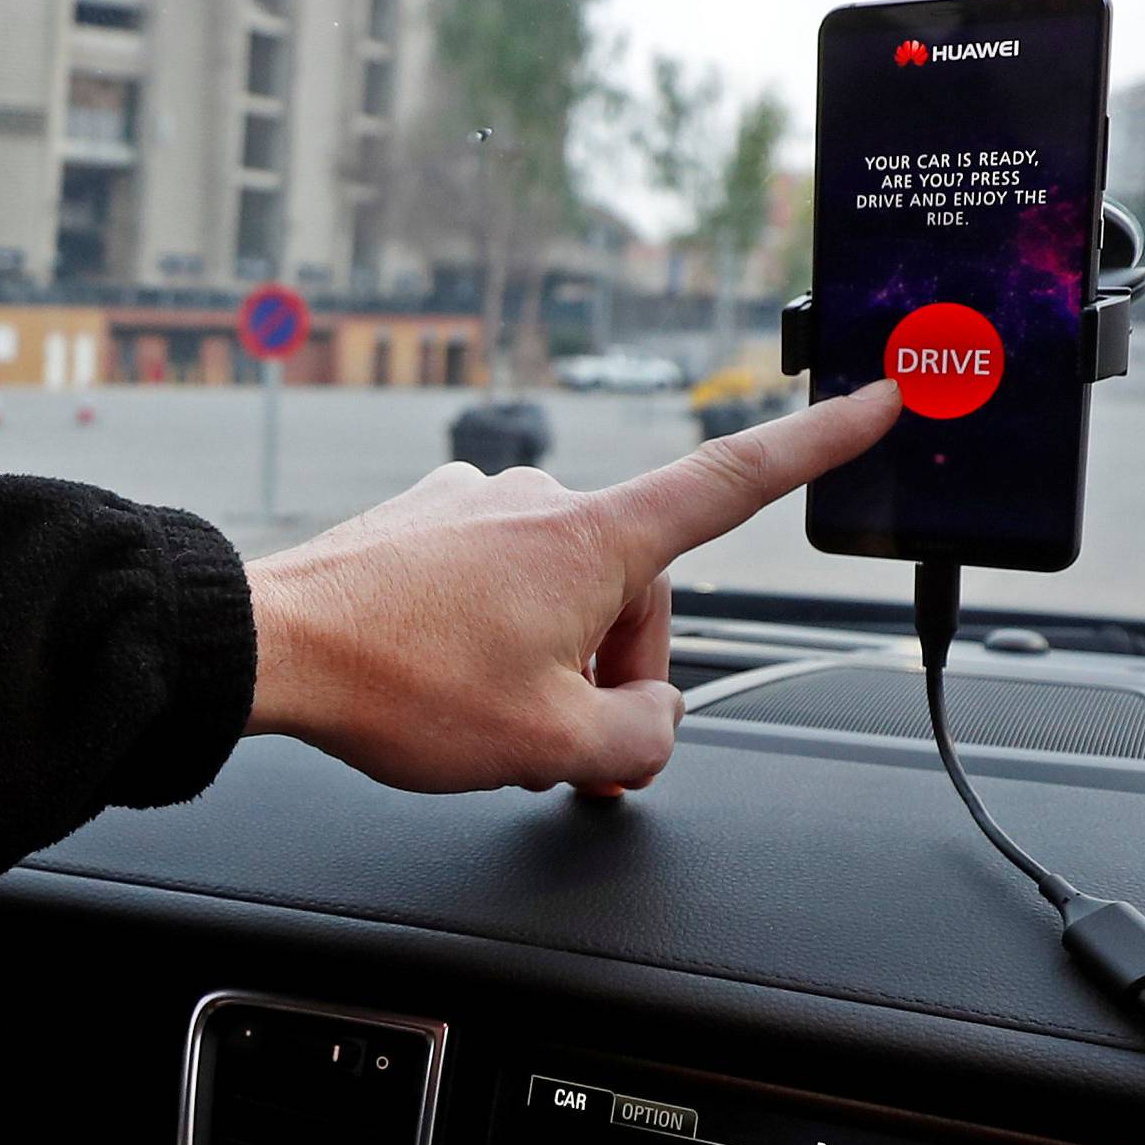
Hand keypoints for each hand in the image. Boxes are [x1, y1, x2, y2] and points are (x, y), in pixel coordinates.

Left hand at [244, 381, 900, 795]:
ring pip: (567, 595)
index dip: (819, 441)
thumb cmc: (399, 686)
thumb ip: (640, 737)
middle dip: (620, 675)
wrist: (268, 649)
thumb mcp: (550, 744)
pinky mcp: (429, 520)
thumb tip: (654, 722)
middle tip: (568, 746)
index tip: (876, 397)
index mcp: (595, 542)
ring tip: (497, 721)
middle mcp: (544, 503)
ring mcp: (482, 505)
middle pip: (639, 593)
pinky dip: (500, 636)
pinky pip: (501, 581)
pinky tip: (451, 677)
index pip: (736, 481)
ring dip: (556, 663)